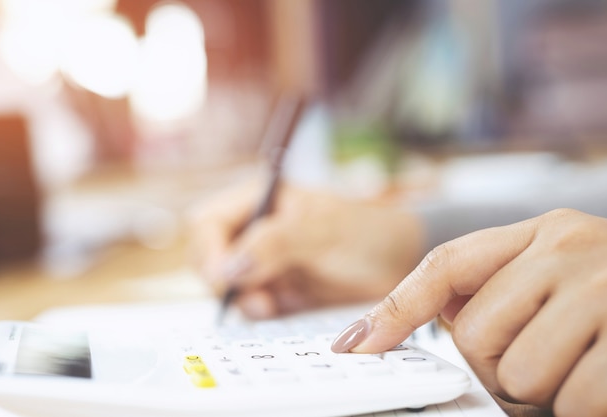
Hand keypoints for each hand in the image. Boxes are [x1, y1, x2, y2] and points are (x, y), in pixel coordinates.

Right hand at [190, 180, 424, 318]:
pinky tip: (279, 311)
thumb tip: (229, 267)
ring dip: (242, 300)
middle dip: (223, 281)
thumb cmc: (365, 232)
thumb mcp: (321, 230)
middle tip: (254, 296)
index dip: (210, 251)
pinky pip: (252, 307)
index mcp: (258, 202)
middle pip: (209, 258)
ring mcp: (263, 264)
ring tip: (270, 305)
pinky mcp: (276, 292)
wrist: (399, 265)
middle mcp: (254, 232)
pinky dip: (259, 314)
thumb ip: (273, 243)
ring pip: (228, 288)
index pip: (208, 223)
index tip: (226, 277)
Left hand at [331, 208, 606, 416]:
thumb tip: (424, 317)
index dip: (392, 308)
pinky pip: (575, 402)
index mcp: (543, 231)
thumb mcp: (561, 275)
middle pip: (474, 336)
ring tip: (584, 367)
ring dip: (545, 393)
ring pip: (518, 376)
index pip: (445, 266)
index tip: (355, 346)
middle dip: (498, 369)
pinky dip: (585, 408)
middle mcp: (571, 248)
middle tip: (546, 362)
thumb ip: (499, 289)